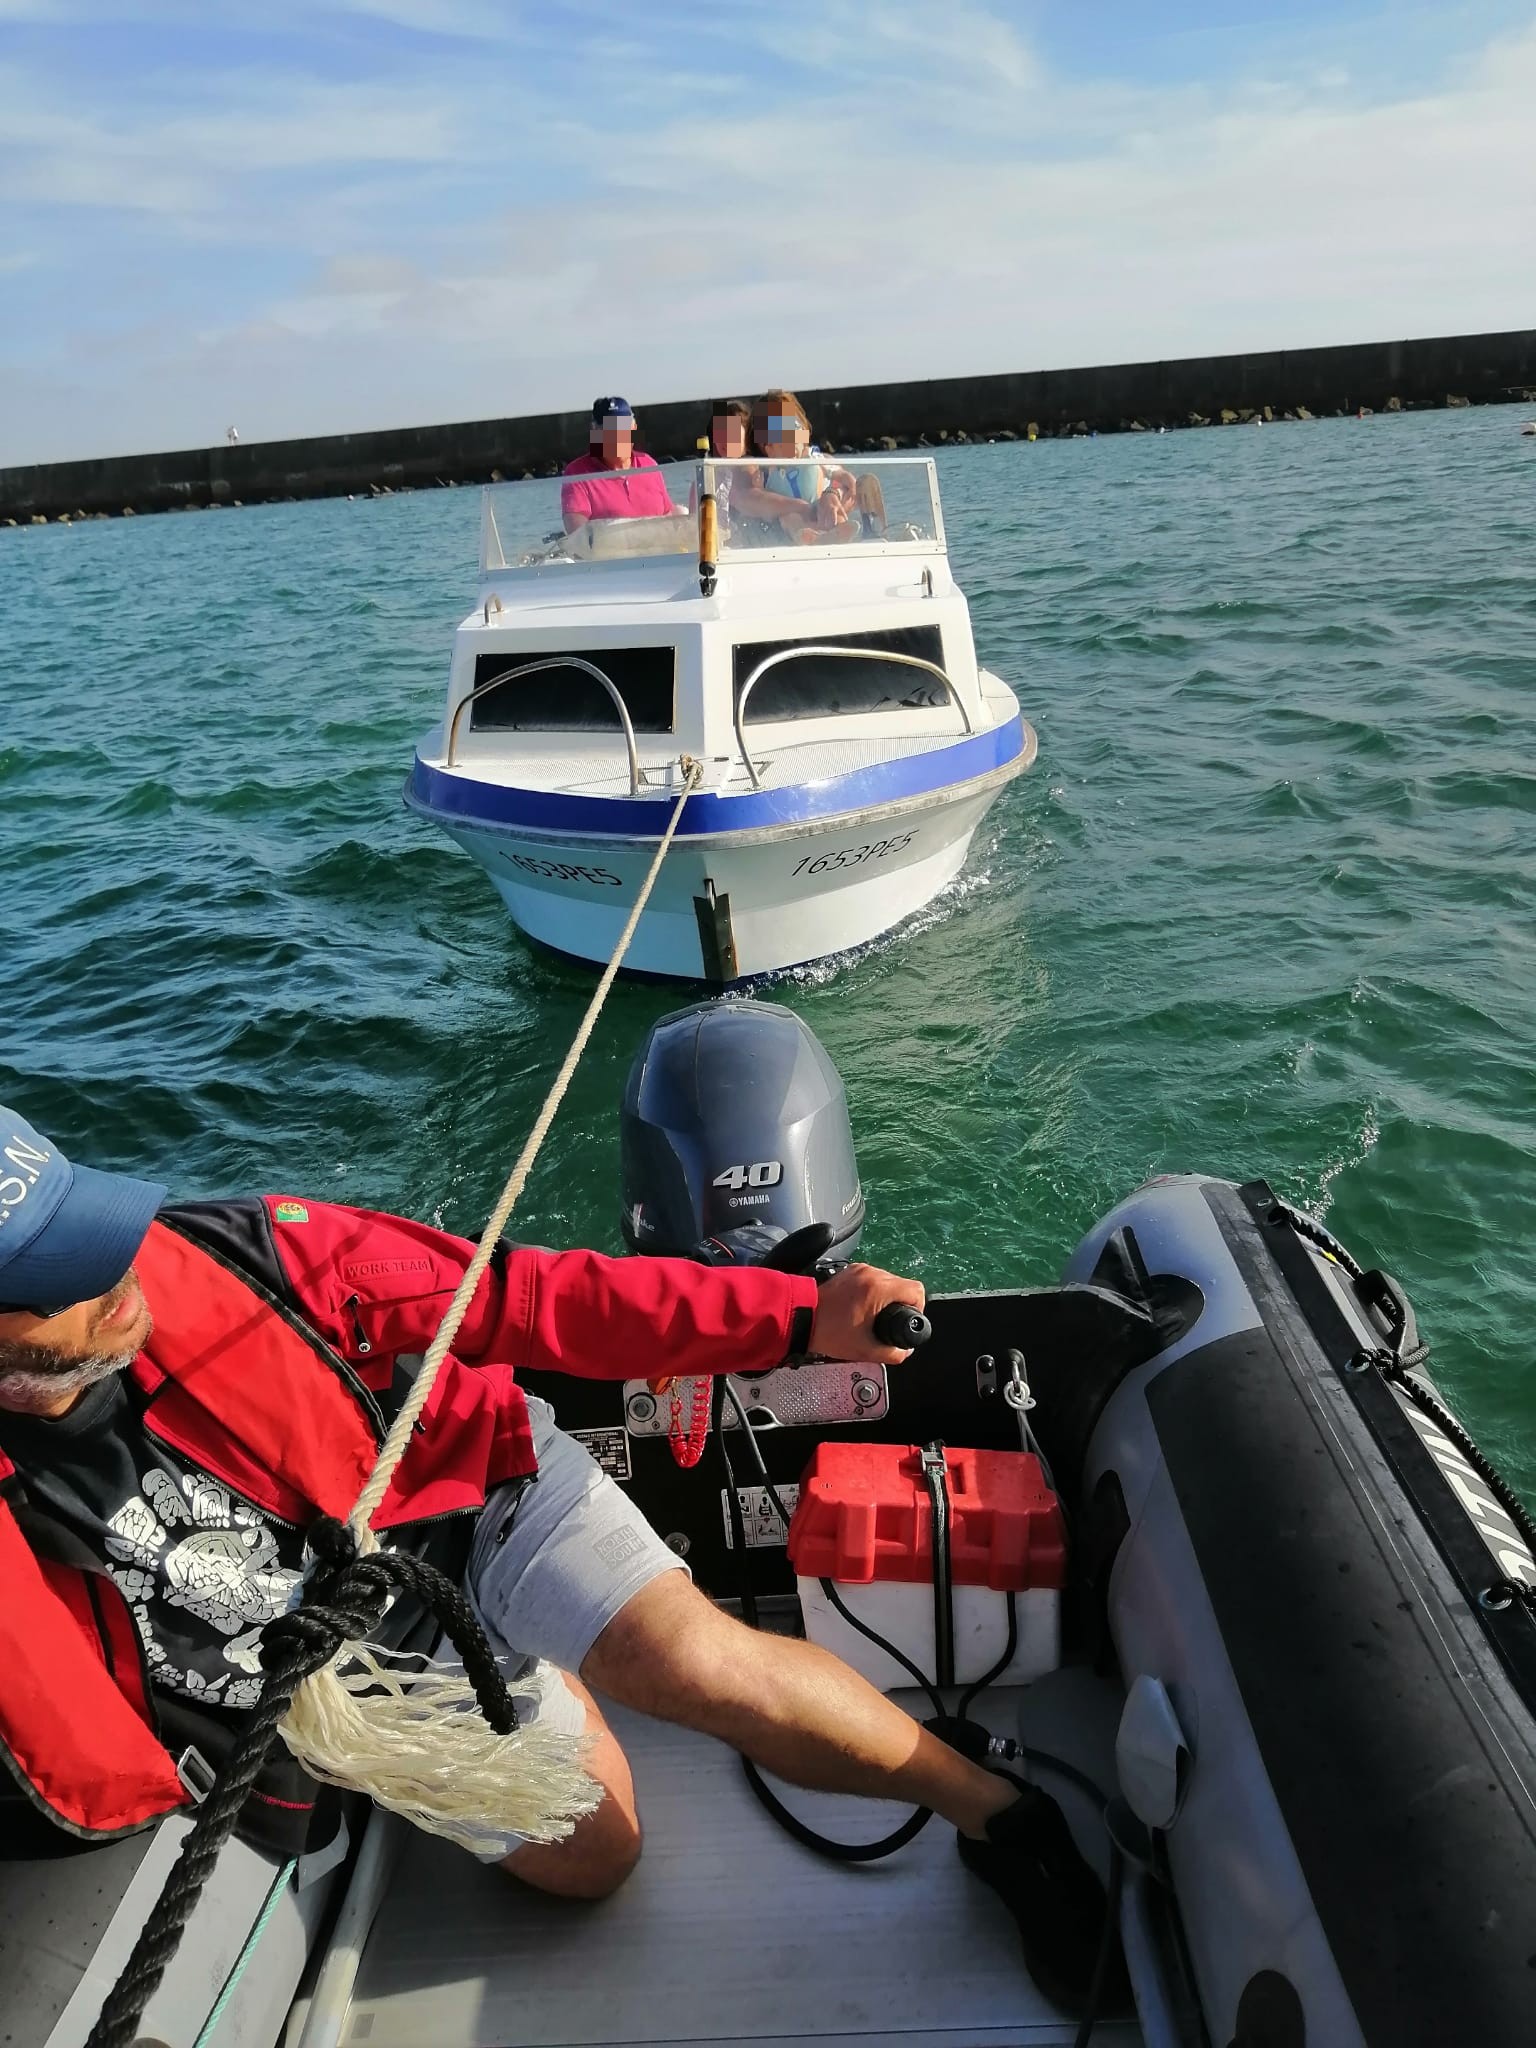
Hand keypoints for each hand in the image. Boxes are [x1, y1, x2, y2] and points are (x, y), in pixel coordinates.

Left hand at [809, 1263, 925, 1363]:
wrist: (800, 1318)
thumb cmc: (829, 1332)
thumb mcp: (866, 1350)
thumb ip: (893, 1353)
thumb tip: (905, 1350)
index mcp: (878, 1288)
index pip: (916, 1290)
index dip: (917, 1308)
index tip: (906, 1320)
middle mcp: (871, 1273)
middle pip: (902, 1285)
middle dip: (900, 1305)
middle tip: (887, 1322)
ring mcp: (859, 1269)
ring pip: (888, 1281)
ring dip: (887, 1298)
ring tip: (874, 1316)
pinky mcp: (850, 1270)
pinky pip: (873, 1278)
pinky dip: (874, 1292)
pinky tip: (864, 1307)